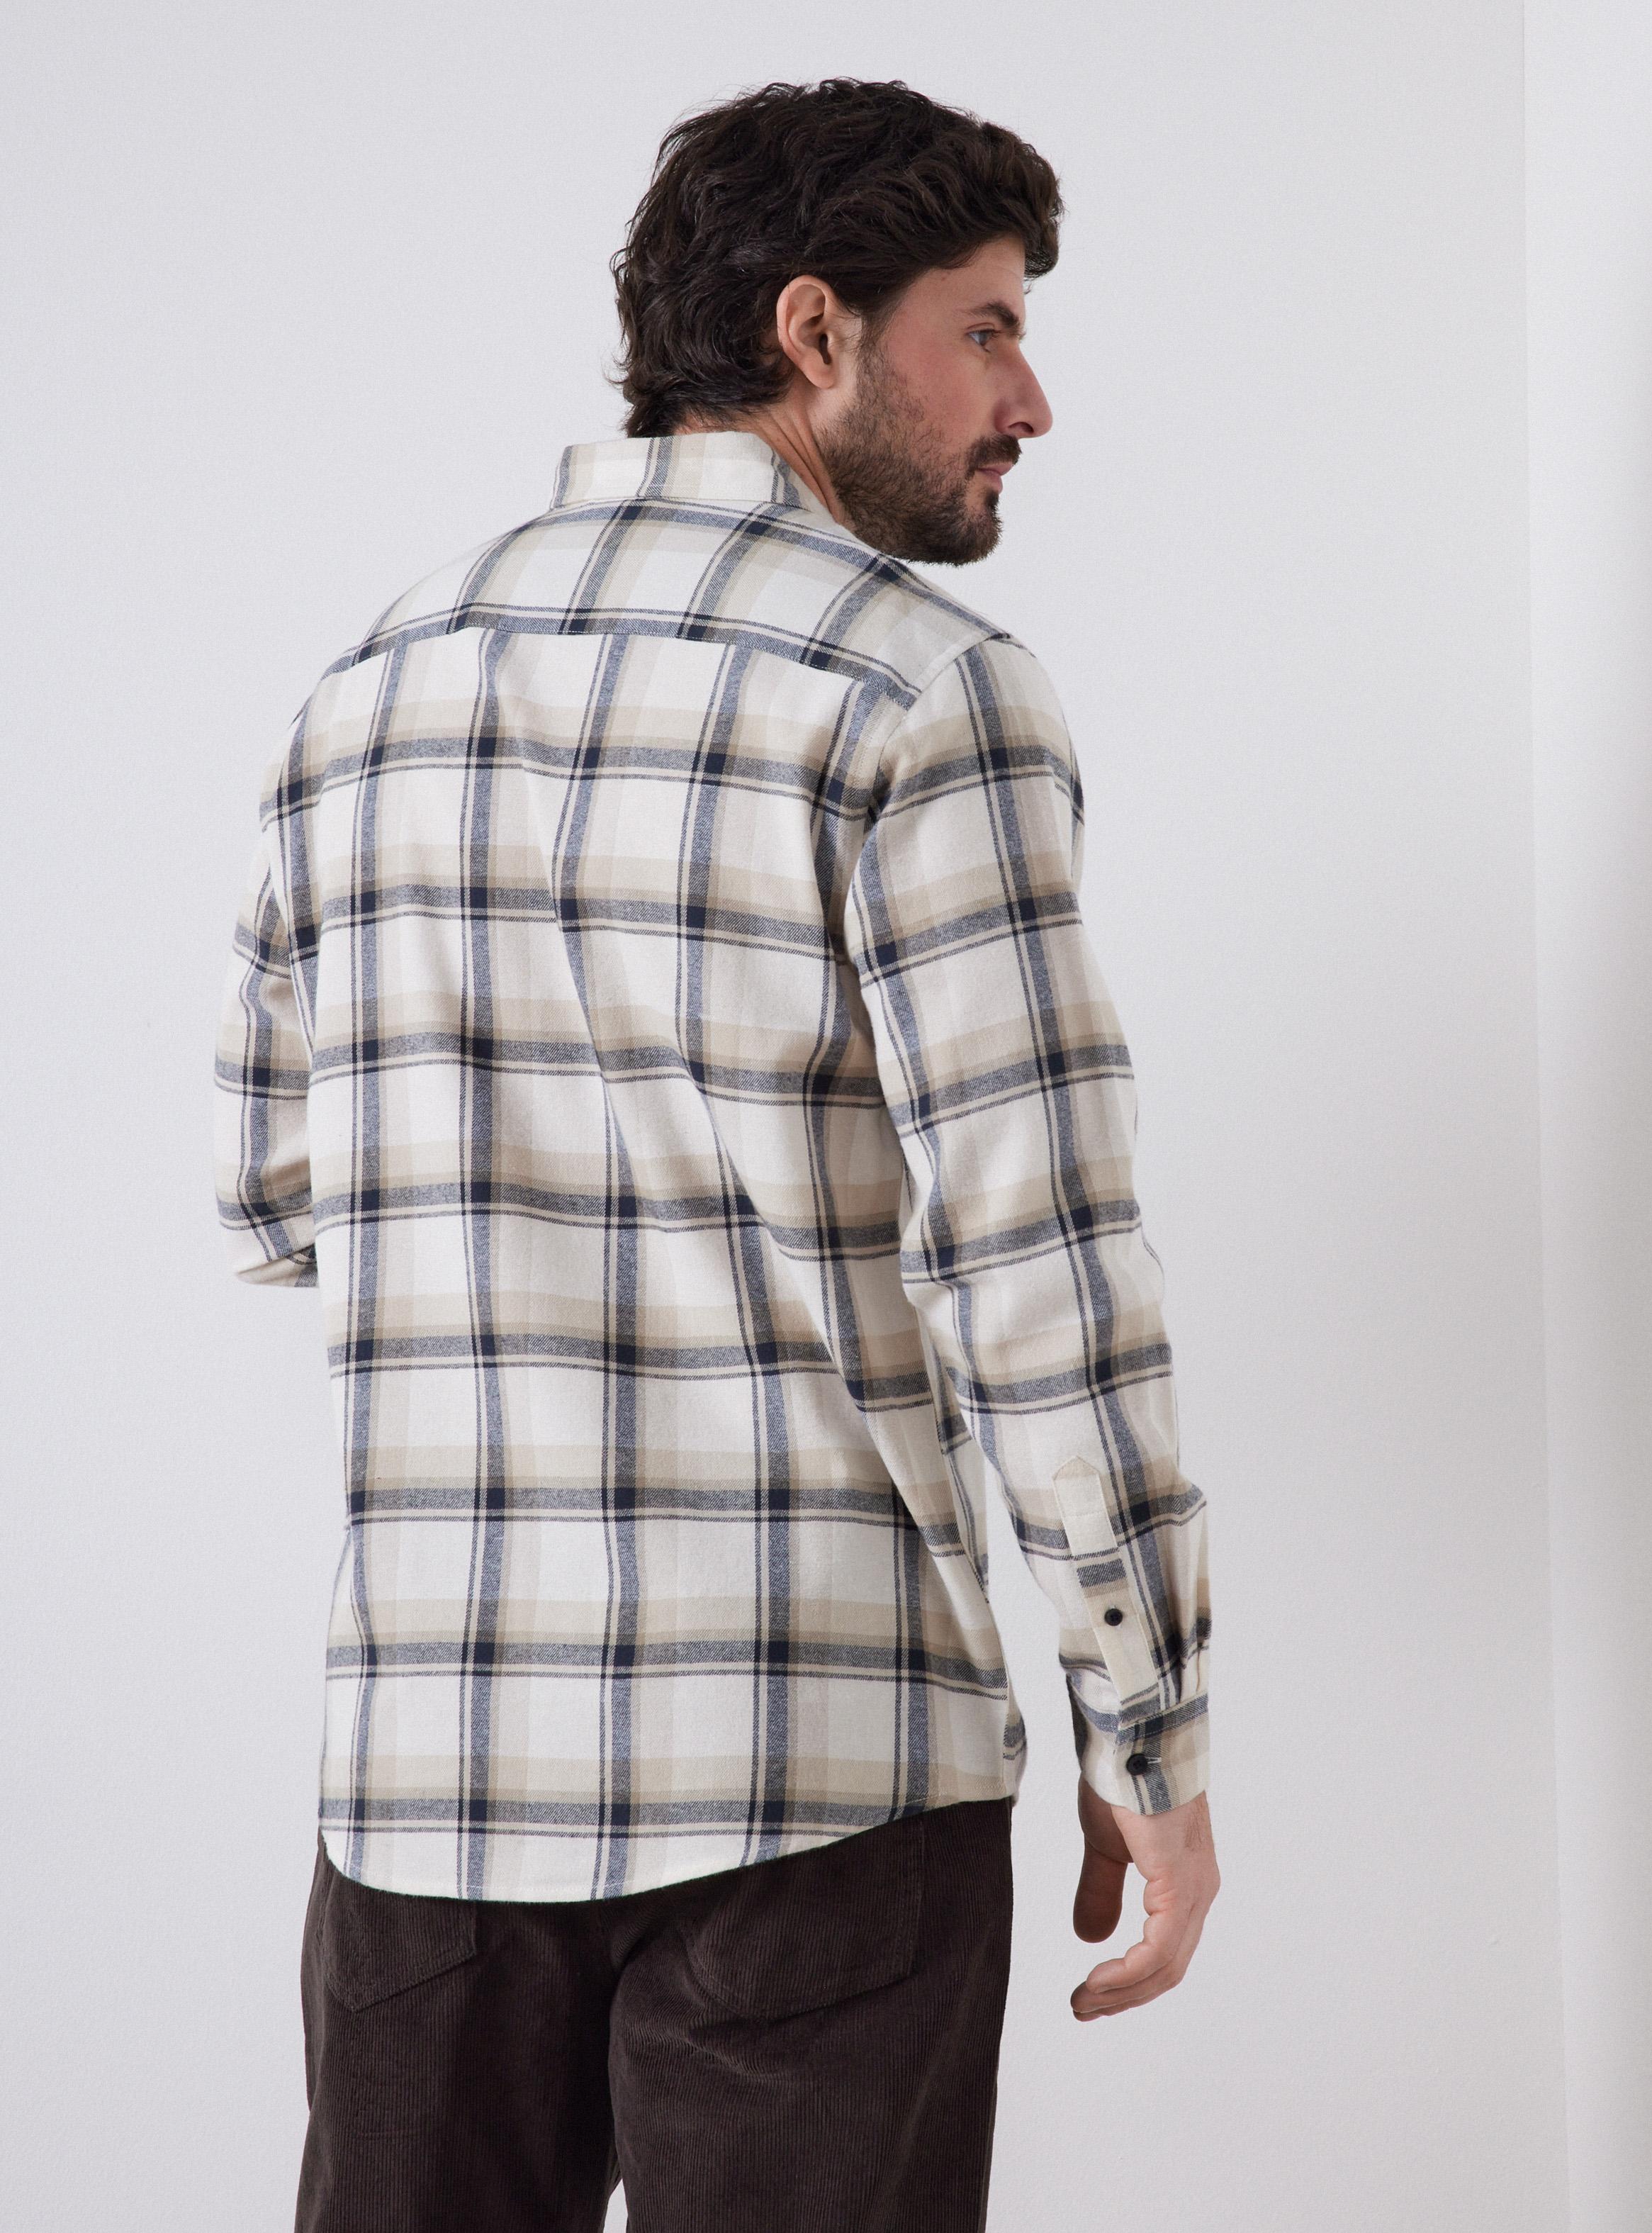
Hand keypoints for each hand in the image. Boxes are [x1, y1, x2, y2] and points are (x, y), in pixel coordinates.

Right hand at [1070, 1777, 1217, 2018]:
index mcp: (1185, 1882)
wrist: (1130, 1736)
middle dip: (1123, 1995)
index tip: (1090, 1995)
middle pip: (1168, 1968)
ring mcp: (1194, 1890)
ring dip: (1121, 1991)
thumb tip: (1091, 1938)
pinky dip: (1128, 1973)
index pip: (1165, 1951)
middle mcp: (1199, 1891)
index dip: (1129, 1981)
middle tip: (1082, 2009)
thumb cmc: (1121, 1778)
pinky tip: (1097, 1980)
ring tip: (1083, 2001)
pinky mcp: (1179, 1885)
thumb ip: (1101, 1889)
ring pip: (1165, 1966)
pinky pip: (1159, 1948)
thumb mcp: (1105, 1844)